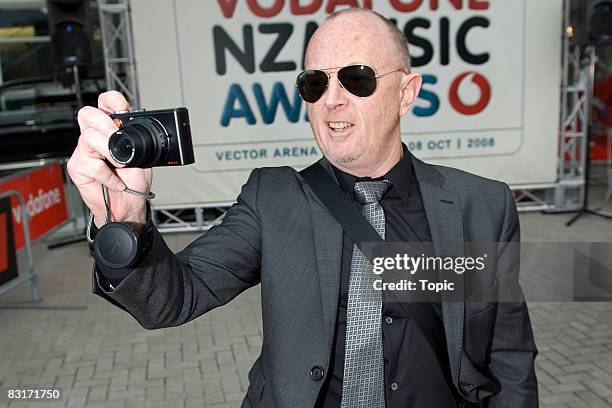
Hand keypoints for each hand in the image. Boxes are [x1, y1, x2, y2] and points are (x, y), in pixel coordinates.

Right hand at [67, 91, 151, 227]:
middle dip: (106, 125)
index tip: (122, 107)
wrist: (129, 204)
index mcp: (110, 129)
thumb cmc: (134, 181)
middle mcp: (94, 136)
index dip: (111, 100)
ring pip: (89, 137)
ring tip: (120, 165)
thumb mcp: (144, 155)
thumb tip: (135, 127)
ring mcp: (84, 151)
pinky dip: (107, 175)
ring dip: (109, 151)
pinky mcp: (78, 168)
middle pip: (87, 114)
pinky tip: (114, 182)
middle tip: (118, 139)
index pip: (104, 103)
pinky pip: (90, 164)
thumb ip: (138, 139)